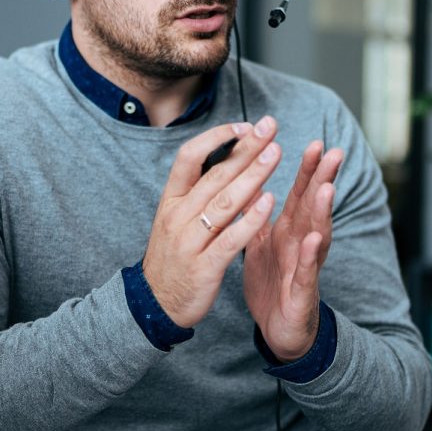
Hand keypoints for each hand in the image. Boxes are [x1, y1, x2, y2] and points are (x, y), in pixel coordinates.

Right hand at [142, 117, 282, 327]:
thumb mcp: (175, 218)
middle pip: (215, 175)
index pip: (189, 157)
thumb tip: (223, 156)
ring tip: (276, 154)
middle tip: (269, 127)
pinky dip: (251, 219)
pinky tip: (270, 201)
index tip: (244, 125)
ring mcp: (190, 242)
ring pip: (224, 202)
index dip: (217, 138)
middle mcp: (178, 216)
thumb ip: (196, 191)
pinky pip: (231, 239)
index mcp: (171, 200)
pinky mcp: (205, 267)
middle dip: (245, 149)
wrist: (155, 304)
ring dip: (253, 175)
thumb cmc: (173, 257)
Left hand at [243, 140, 343, 361]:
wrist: (279, 331)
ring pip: (316, 236)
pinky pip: (306, 272)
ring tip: (326, 189)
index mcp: (289, 232)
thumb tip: (251, 182)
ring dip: (321, 213)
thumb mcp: (262, 245)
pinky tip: (314, 241)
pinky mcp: (301, 293)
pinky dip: (310, 257)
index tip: (316, 143)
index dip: (308, 170)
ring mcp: (305, 268)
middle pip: (314, 208)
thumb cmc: (273, 284)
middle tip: (334, 152)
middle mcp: (302, 245)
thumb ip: (259, 215)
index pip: (300, 195)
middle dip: (323, 180)